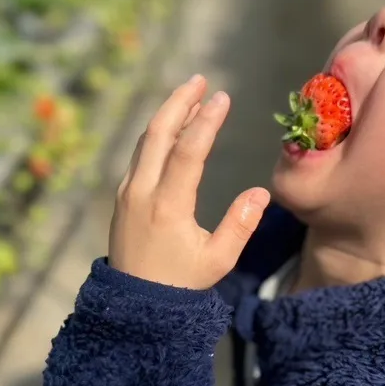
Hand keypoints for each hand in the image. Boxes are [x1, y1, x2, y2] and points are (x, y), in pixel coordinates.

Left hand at [109, 75, 270, 288]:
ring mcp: (128, 192)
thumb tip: (261, 193)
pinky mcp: (123, 197)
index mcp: (168, 206)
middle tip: (201, 80)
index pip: (188, 152)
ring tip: (190, 96)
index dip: (206, 122)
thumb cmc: (181, 284)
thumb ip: (240, 225)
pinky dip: (157, 134)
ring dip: (168, 115)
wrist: (133, 305)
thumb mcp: (218, 261)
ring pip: (146, 141)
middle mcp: (142, 192)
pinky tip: (172, 128)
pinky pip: (140, 154)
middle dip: (179, 102)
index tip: (223, 97)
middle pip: (158, 133)